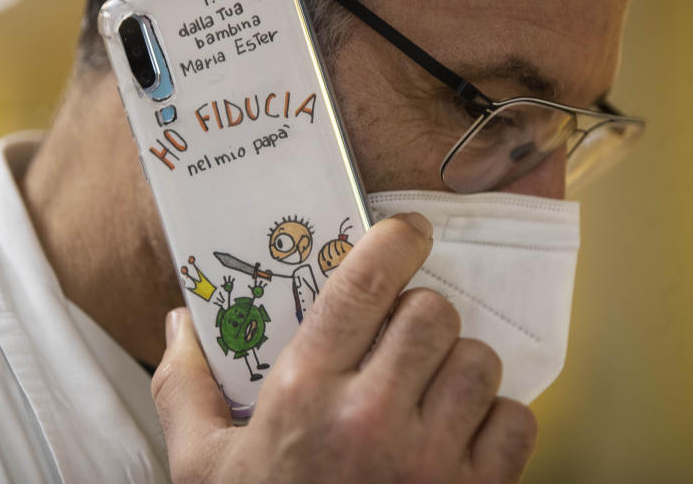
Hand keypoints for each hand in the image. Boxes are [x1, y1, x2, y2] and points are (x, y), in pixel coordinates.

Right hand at [151, 213, 537, 482]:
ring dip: (459, 366)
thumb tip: (177, 325)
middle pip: (432, 314)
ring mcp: (430, 460)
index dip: (394, 241)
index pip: (362, 285)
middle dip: (421, 316)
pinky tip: (460, 436)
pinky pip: (516, 420)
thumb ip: (183, 390)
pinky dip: (497, 421)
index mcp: (305, 395)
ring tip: (431, 390)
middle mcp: (372, 418)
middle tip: (404, 339)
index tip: (408, 232)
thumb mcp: (203, 467)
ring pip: (479, 360)